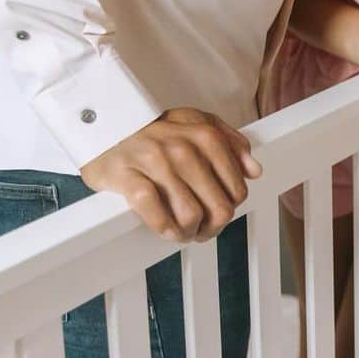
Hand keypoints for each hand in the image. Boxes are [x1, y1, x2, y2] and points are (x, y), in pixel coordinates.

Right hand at [80, 107, 261, 242]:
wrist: (104, 125)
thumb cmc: (155, 130)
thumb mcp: (197, 125)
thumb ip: (231, 143)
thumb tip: (254, 171)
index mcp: (205, 135)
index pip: (237, 189)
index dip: (230, 208)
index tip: (217, 212)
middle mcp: (183, 148)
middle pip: (219, 207)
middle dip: (213, 226)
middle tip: (201, 229)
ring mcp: (155, 162)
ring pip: (191, 215)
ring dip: (189, 232)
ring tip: (183, 231)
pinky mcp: (127, 177)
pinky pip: (156, 214)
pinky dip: (166, 229)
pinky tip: (168, 231)